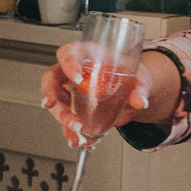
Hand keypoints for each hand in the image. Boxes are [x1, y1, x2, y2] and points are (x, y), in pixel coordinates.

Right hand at [38, 48, 159, 149]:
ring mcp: (70, 91)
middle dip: (50, 93)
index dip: (68, 62)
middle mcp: (74, 72)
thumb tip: (140, 101)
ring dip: (62, 118)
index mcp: (88, 56)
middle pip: (52, 78)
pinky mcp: (72, 108)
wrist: (131, 93)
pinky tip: (75, 138)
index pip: (69, 52)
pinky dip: (69, 131)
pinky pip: (65, 119)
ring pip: (56, 102)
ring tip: (75, 131)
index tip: (75, 76)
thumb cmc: (129, 75)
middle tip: (56, 105)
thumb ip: (140, 88)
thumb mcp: (138, 78)